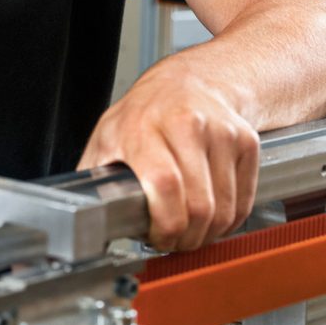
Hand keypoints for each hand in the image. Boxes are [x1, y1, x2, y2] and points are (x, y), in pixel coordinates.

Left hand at [78, 62, 260, 251]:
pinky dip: (229, 220)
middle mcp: (185, 125)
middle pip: (199, 204)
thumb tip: (79, 213)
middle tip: (175, 241)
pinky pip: (243, 201)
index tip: (158, 237)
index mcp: (143, 127)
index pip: (165, 184)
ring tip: (190, 229)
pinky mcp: (245, 141)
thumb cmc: (142, 115)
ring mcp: (220, 132)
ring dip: (208, 233)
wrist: (188, 83)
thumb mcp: (107, 137)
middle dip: (187, 237)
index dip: (165, 223)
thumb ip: (95, 176)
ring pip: (225, 209)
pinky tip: (211, 214)